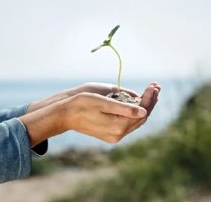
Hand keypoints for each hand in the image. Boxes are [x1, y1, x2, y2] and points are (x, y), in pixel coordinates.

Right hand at [20, 91, 147, 145]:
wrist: (65, 114)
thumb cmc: (81, 104)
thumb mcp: (102, 102)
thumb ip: (124, 108)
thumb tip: (143, 111)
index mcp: (117, 127)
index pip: (141, 113)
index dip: (149, 99)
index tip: (153, 85)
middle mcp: (118, 134)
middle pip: (141, 118)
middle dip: (149, 101)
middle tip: (155, 86)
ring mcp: (114, 135)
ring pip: (135, 121)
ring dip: (144, 106)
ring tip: (150, 92)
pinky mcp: (110, 133)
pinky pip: (128, 122)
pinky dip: (134, 112)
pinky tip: (137, 102)